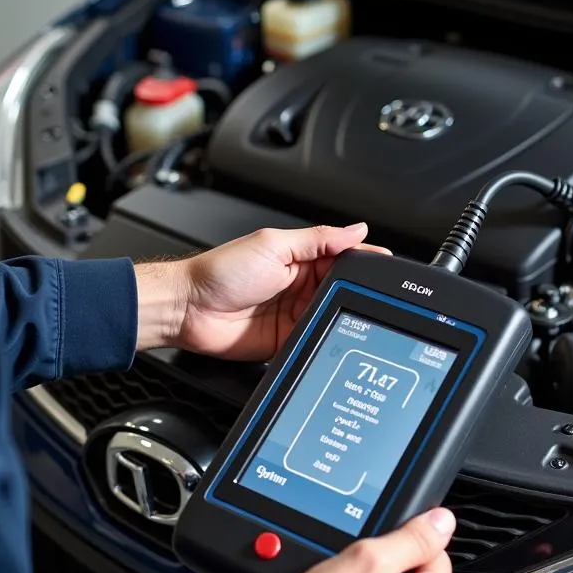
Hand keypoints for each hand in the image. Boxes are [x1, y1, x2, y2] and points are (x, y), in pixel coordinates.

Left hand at [172, 224, 388, 360]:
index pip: (343, 259)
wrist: (187, 309)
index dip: (364, 264)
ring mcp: (293, 314)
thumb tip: (356, 230)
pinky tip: (324, 338)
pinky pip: (311, 342)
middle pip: (342, 291)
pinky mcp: (285, 340)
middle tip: (364, 298)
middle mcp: (300, 286)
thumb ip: (317, 239)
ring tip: (342, 317)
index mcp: (300, 258)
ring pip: (330, 318)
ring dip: (337, 319)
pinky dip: (320, 341)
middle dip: (354, 295)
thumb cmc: (219, 272)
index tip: (385, 268)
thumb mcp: (272, 245)